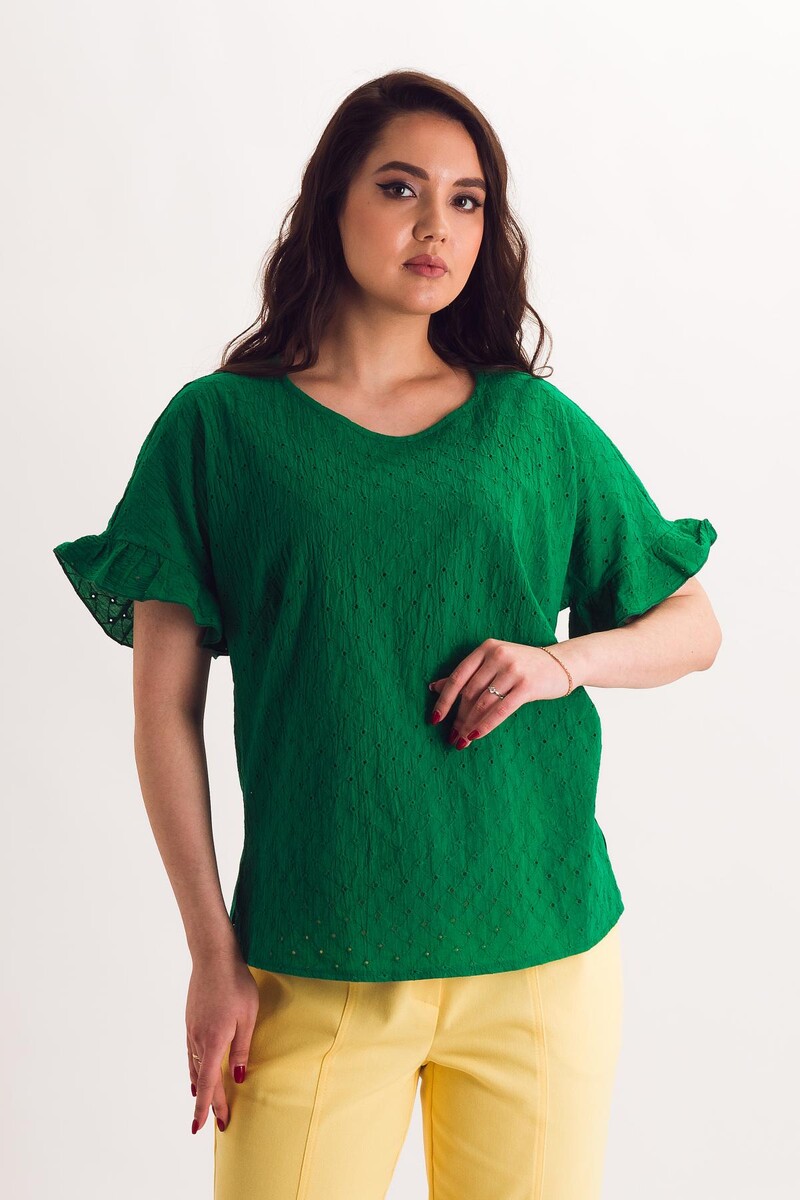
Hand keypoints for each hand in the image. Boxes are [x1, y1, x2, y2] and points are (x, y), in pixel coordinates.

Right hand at [186, 951, 259, 1134]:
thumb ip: (242, 1048)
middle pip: (203, 1080)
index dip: (207, 1107)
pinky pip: (191, 1054)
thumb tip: (239, 1078)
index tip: (201, 1128)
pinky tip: (196, 1075)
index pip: (209, 1083)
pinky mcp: (190, 1021)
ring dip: (203, 1088)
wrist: (212, 958)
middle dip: (211, 1103)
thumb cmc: (236, 984)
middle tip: (220, 1123)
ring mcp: (191, 1030)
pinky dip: (195, 1070)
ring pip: (195, 1068)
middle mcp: (198, 1040)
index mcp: (214, 1041)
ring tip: (207, 1106)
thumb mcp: (248, 1016)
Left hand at [428, 638, 572, 747]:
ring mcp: (513, 670)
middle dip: (458, 718)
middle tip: (452, 737)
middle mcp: (498, 655)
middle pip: (470, 693)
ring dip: (469, 725)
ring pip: (483, 703)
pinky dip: (486, 725)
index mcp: (486, 648)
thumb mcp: (493, 662)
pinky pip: (501, 710)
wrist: (562, 663)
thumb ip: (466, 673)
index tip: (435, 719)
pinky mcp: (527, 685)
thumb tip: (434, 687)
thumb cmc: (523, 665)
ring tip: (462, 741)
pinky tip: (476, 736)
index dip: (444, 700)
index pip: (458, 677)